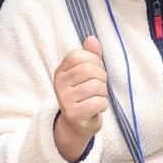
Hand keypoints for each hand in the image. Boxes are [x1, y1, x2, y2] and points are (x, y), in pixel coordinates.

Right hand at [52, 36, 107, 162]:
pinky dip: (103, 105)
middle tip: (99, 85)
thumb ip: (90, 55)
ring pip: (96, 86)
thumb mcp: (86, 73)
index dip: (93, 60)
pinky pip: (98, 102)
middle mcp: (59, 84)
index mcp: (61, 71)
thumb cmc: (84, 94)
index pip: (78, 55)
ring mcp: (65, 99)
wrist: (77, 124)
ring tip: (96, 97)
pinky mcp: (74, 114)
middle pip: (89, 70)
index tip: (95, 70)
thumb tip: (92, 39)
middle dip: (101, 77)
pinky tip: (96, 108)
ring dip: (103, 92)